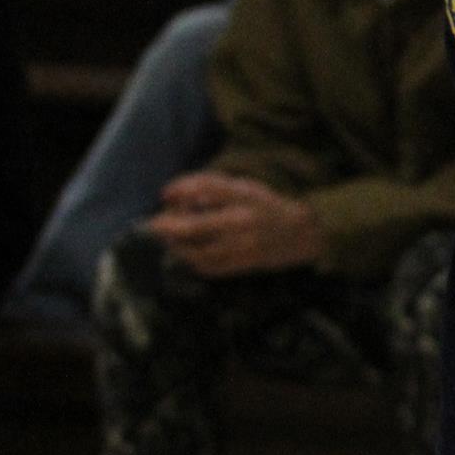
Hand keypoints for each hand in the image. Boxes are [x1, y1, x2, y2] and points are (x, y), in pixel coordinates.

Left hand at [144, 170, 324, 277]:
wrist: (300, 234)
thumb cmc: (265, 206)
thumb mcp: (244, 187)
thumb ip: (211, 187)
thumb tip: (171, 194)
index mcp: (245, 196)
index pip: (205, 187)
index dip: (180, 189)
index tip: (165, 193)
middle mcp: (243, 221)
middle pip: (193, 226)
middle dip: (167, 226)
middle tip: (154, 225)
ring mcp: (242, 246)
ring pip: (196, 252)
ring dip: (176, 246)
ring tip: (169, 240)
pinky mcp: (243, 265)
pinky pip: (208, 267)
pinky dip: (192, 261)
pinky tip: (187, 253)